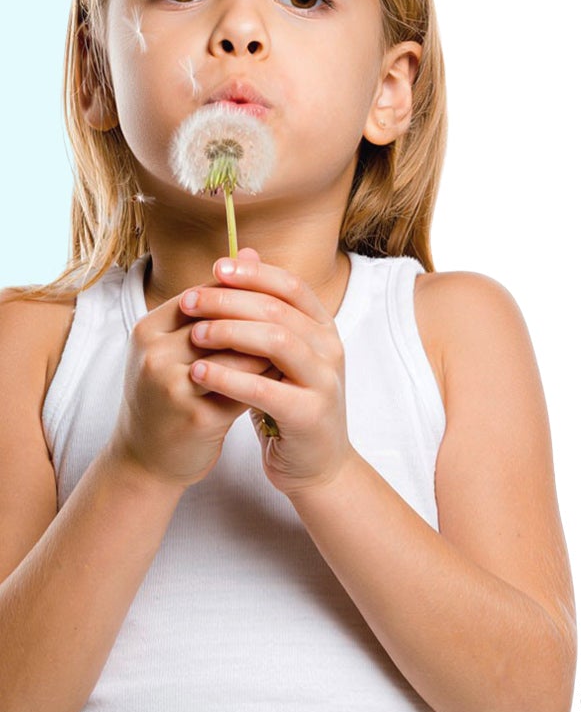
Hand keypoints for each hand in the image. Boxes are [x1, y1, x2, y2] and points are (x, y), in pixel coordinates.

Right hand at [110, 270, 277, 490]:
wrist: (148, 459)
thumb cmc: (172, 394)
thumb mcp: (182, 346)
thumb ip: (217, 304)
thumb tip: (252, 251)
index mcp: (148, 328)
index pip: (209, 294)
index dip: (249, 297)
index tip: (281, 304)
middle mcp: (153, 352)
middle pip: (226, 320)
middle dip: (265, 322)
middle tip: (302, 323)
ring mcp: (170, 384)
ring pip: (239, 353)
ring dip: (272, 351)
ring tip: (299, 351)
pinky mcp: (193, 416)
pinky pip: (244, 388)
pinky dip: (269, 381)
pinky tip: (288, 380)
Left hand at [182, 248, 354, 497]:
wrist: (315, 463)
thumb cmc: (287, 403)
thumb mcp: (277, 354)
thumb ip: (263, 310)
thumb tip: (242, 254)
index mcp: (323, 329)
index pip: (292, 286)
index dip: (253, 274)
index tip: (215, 269)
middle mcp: (330, 349)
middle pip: (279, 309)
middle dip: (229, 301)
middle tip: (189, 302)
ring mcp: (324, 381)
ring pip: (278, 341)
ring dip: (230, 333)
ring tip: (193, 336)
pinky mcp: (310, 414)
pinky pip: (267, 389)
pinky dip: (230, 377)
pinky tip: (200, 372)